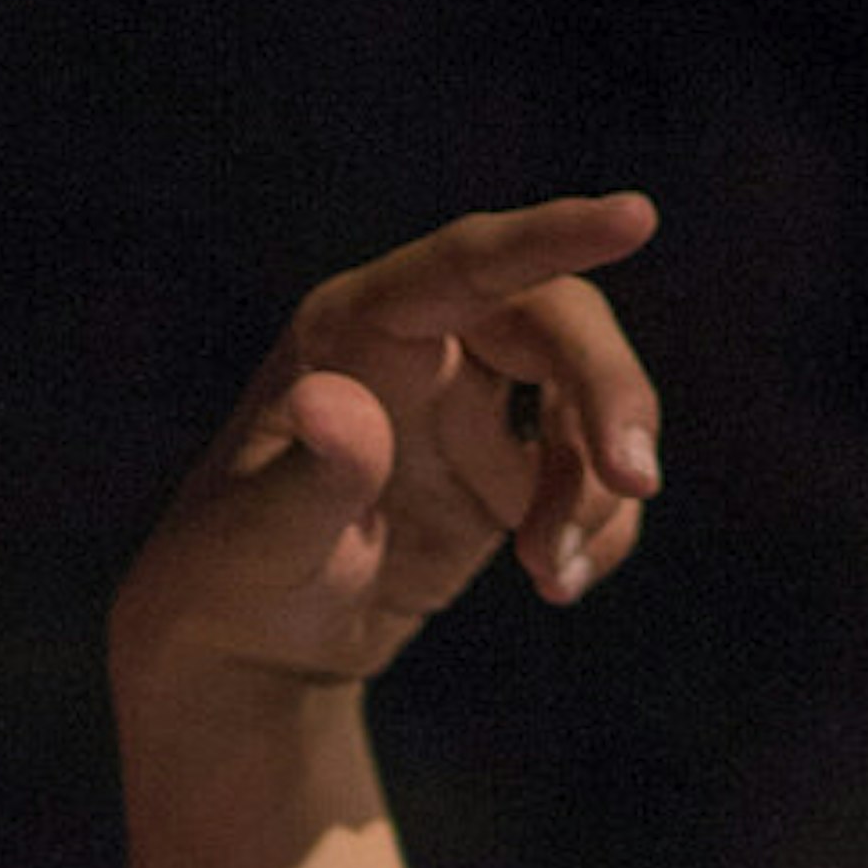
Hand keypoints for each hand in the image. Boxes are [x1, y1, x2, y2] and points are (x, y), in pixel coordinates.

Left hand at [109, 194, 661, 706]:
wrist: (254, 648)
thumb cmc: (233, 581)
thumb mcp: (260, 541)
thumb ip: (307, 479)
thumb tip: (336, 408)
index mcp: (358, 329)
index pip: (467, 265)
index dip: (550, 236)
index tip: (634, 219)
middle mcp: (427, 345)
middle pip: (557, 324)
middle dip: (609, 394)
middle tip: (632, 477)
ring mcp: (475, 406)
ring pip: (587, 403)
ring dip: (598, 489)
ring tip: (551, 576)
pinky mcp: (509, 471)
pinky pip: (590, 477)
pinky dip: (599, 529)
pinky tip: (557, 584)